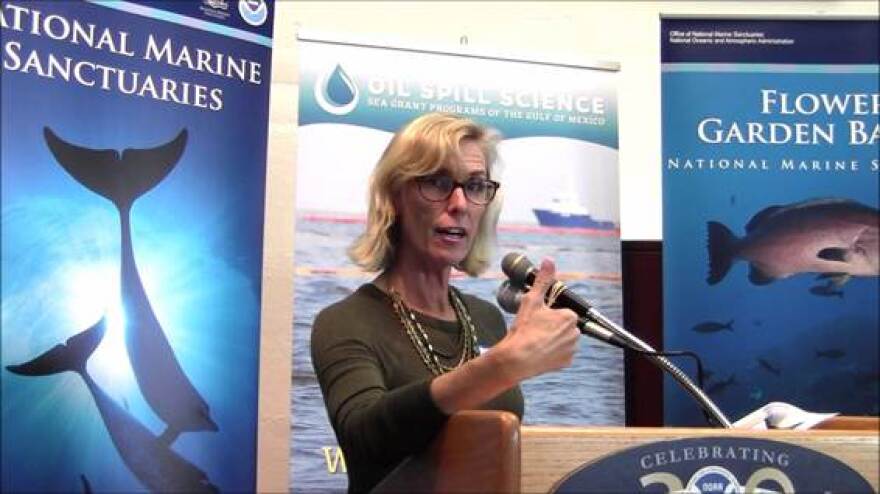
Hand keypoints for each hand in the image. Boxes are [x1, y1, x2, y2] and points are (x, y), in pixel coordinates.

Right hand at [496, 258, 579, 382]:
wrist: (517, 359)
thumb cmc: (524, 329)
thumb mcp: (532, 300)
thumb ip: (543, 280)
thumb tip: (549, 261)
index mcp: (569, 316)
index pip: (561, 312)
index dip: (547, 315)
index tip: (536, 319)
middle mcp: (575, 333)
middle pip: (563, 325)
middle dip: (552, 327)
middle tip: (535, 330)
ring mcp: (571, 349)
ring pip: (562, 340)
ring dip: (553, 340)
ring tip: (536, 341)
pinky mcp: (566, 363)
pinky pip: (561, 354)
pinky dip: (552, 353)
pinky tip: (540, 352)